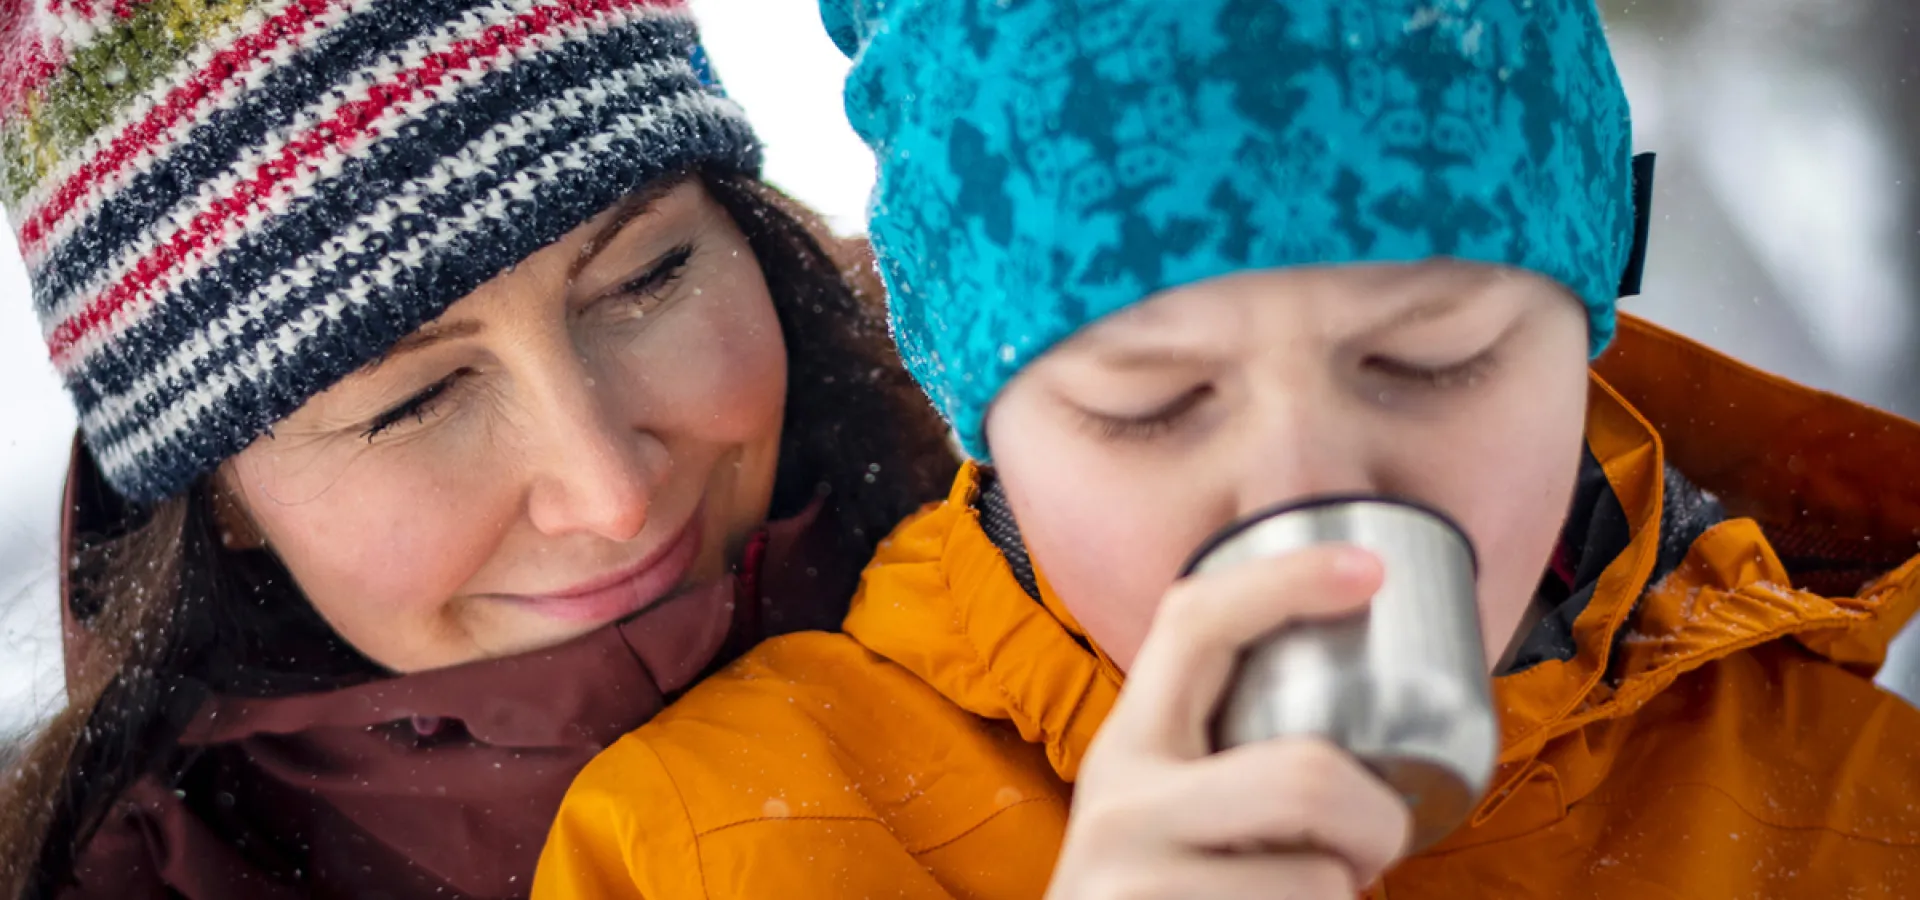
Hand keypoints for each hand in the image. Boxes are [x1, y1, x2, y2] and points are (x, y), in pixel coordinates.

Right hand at [1047, 545, 1412, 898]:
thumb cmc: (1158, 895)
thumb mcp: (1162, 817)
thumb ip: (1224, 764)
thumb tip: (1358, 712)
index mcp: (1127, 746)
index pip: (1194, 622)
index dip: (1285, 580)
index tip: (1371, 572)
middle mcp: (1118, 802)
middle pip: (1308, 776)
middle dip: (1379, 821)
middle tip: (1375, 852)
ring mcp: (1133, 880)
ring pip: (1320, 881)